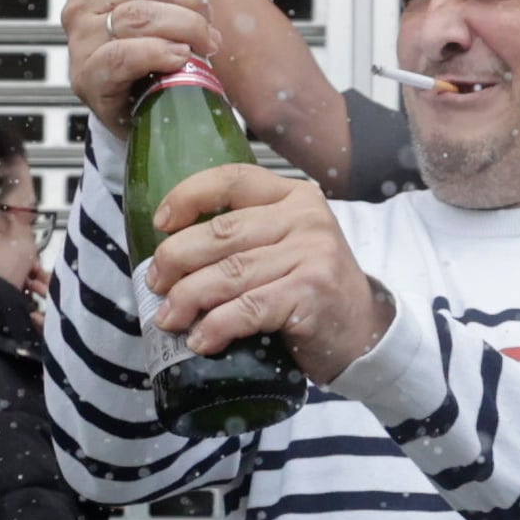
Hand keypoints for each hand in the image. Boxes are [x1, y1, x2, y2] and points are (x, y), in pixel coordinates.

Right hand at [66, 0, 215, 133]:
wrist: (139, 105)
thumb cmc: (149, 47)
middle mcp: (79, 2)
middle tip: (207, 21)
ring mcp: (79, 40)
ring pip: (139, 16)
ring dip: (185, 28)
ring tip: (203, 42)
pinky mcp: (87, 77)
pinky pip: (125, 55)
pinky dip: (161, 53)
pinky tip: (179, 58)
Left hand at [145, 162, 394, 379]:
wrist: (364, 332)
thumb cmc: (312, 289)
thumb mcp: (287, 245)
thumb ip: (245, 236)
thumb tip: (170, 255)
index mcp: (294, 196)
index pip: (232, 179)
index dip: (188, 197)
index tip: (161, 223)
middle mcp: (305, 219)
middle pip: (222, 232)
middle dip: (177, 259)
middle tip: (155, 284)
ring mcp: (312, 255)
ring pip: (230, 273)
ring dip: (189, 299)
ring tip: (169, 319)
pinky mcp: (310, 294)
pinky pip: (248, 309)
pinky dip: (217, 326)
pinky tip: (201, 340)